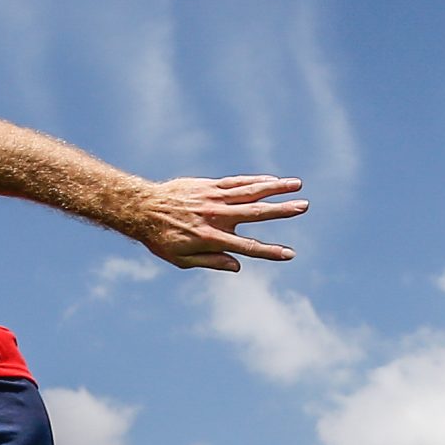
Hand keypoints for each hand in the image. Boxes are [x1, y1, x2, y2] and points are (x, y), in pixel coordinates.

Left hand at [127, 176, 306, 272]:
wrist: (141, 208)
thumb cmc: (160, 238)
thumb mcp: (181, 259)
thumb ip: (210, 262)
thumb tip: (237, 266)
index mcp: (211, 238)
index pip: (248, 247)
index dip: (271, 251)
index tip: (290, 254)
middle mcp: (216, 216)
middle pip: (256, 212)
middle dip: (282, 210)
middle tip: (303, 207)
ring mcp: (213, 198)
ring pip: (250, 191)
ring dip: (276, 187)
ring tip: (297, 185)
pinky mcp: (208, 185)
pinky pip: (236, 182)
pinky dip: (255, 180)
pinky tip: (271, 179)